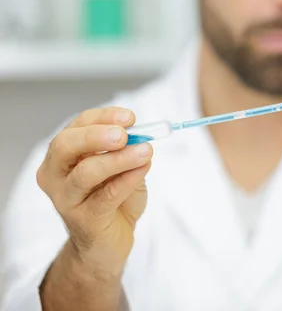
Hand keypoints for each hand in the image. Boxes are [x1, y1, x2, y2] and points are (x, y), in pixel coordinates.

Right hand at [36, 107, 152, 275]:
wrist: (108, 243)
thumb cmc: (113, 199)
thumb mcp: (121, 167)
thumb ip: (127, 150)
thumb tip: (142, 134)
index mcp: (62, 155)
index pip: (77, 126)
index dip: (103, 118)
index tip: (130, 117)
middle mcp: (55, 175)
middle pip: (65, 146)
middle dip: (96, 135)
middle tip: (124, 134)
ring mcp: (66, 199)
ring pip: (86, 172)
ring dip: (118, 159)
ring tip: (145, 151)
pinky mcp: (84, 220)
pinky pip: (106, 196)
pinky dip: (128, 179)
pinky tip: (143, 169)